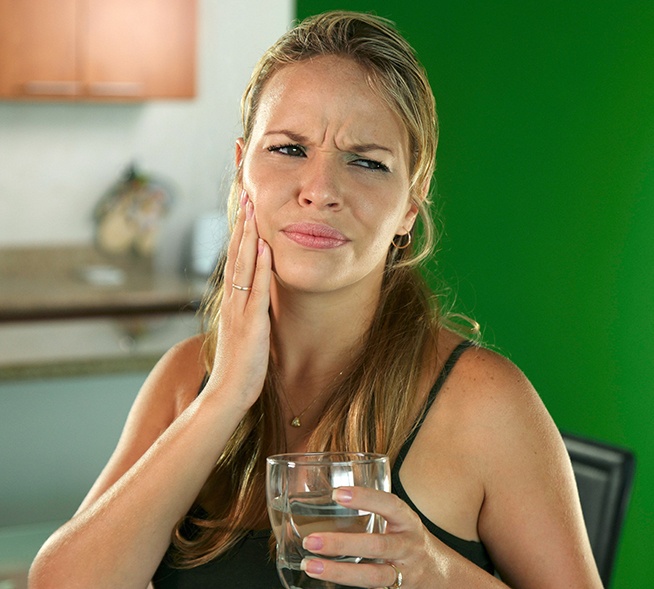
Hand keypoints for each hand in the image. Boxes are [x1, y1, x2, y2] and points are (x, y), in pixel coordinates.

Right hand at [206, 190, 271, 410]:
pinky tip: (263, 246)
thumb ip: (248, 312)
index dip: (240, 234)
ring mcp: (239, 310)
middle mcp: (232, 301)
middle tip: (246, 196)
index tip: (245, 211)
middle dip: (242, 225)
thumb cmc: (239, 366)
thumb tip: (256, 297)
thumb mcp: (244, 332)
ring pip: (242, 266)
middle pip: (236, 256)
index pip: (235, 261)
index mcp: (232, 302)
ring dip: (248, 236)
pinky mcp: (251, 323)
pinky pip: (255, 290)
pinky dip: (259, 266)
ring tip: (252, 210)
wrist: (227, 392)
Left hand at [300, 486, 435, 587]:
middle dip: (342, 544)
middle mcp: (408, 546)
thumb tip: (330, 494)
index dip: (364, 498)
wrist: (438, 573)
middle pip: (377, 546)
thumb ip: (373, 508)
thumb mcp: (398, 519)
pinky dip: (347, 587)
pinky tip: (324, 582)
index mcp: (408, 521)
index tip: (336, 494)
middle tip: (312, 540)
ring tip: (310, 566)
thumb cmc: (408, 537)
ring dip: (339, 572)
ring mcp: (404, 573)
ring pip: (372, 576)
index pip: (389, 505)